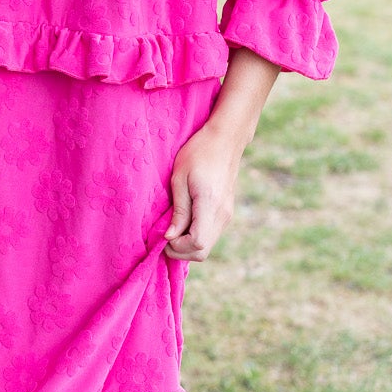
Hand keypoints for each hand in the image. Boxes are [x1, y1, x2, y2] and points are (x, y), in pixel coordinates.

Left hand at [165, 122, 239, 261]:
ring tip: (172, 227)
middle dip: (180, 250)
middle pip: (202, 252)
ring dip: (187, 244)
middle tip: (165, 235)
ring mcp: (227, 215)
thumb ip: (178, 211)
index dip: (177, 247)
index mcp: (210, 205)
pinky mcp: (226, 213)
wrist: (225, 140)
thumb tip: (170, 237)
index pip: (197, 244)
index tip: (163, 234)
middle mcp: (223, 215)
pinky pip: (210, 235)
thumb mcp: (180, 178)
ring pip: (206, 246)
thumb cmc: (198, 152)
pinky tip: (183, 222)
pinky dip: (195, 236)